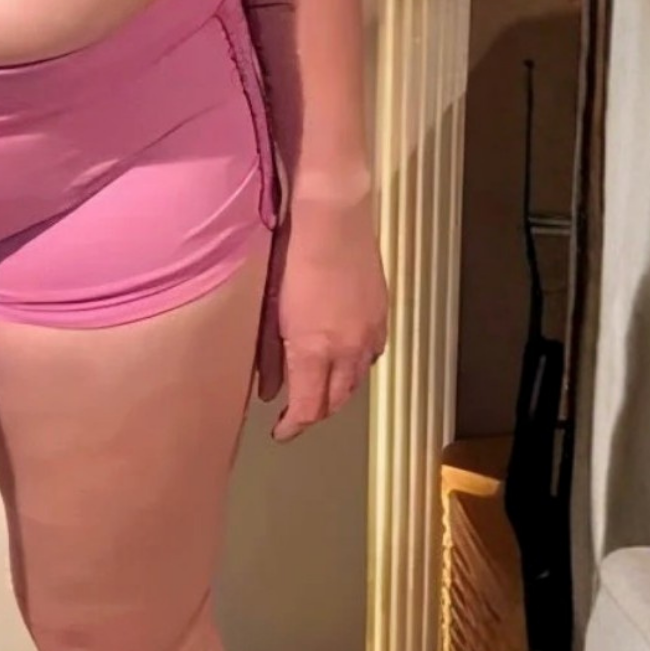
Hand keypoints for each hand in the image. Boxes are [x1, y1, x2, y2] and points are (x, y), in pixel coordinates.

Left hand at [256, 183, 388, 443]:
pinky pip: (372, 355)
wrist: (334, 218)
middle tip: (297, 412)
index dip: (294, 427)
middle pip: (336, 401)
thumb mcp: (272, 311)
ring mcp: (370, 333)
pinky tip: (345, 358)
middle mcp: (348, 350)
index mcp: (315, 351)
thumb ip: (270, 354)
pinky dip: (357, 366)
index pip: (309, 410)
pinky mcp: (382, 315)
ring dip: (338, 392)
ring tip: (319, 388)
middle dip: (316, 412)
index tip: (281, 431)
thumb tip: (267, 389)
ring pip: (357, 381)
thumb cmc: (292, 257)